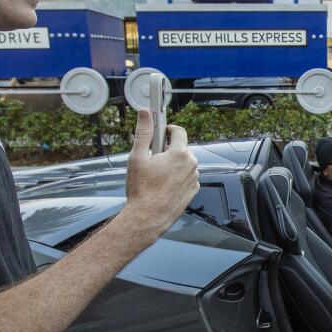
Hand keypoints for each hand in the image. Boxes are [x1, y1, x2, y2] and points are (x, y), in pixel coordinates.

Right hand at [123, 109, 199, 236]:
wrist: (148, 217)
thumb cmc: (142, 190)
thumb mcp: (137, 157)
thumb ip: (143, 133)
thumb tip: (145, 114)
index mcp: (180, 154)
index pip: (179, 131)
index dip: (168, 129)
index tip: (160, 131)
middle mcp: (191, 165)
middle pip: (181, 147)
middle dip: (168, 149)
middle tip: (152, 157)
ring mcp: (194, 179)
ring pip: (184, 163)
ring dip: (172, 164)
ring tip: (156, 175)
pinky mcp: (193, 190)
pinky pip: (186, 177)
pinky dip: (177, 177)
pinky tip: (163, 185)